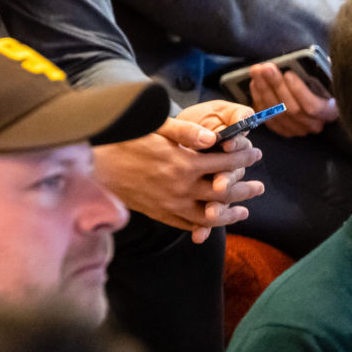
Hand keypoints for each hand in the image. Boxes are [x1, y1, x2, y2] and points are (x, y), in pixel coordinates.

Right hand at [92, 101, 264, 242]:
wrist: (91, 166)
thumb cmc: (121, 140)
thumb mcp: (151, 127)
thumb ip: (184, 131)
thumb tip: (213, 137)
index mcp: (182, 163)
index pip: (223, 161)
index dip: (243, 157)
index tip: (254, 153)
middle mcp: (180, 188)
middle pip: (224, 191)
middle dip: (245, 187)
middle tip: (259, 185)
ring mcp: (171, 204)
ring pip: (211, 215)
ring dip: (231, 213)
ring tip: (244, 210)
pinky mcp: (160, 213)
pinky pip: (189, 224)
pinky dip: (205, 225)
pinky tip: (212, 220)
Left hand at [248, 61, 335, 137]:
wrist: (314, 95)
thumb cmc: (320, 83)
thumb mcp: (323, 76)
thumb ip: (316, 73)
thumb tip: (303, 64)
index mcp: (330, 111)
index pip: (314, 107)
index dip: (299, 91)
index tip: (288, 74)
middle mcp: (314, 124)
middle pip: (292, 109)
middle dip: (276, 85)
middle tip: (266, 68)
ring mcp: (298, 129)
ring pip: (277, 113)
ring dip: (264, 89)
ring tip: (257, 71)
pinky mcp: (282, 129)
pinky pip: (267, 117)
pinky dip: (259, 99)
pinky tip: (255, 84)